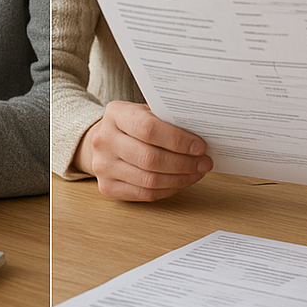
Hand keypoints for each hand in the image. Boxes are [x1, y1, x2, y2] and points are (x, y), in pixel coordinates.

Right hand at [73, 101, 211, 201]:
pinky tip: (179, 182)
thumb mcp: (145, 112)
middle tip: (203, 163)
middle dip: (183, 163)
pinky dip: (168, 190)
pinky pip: (144, 194)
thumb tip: (199, 137)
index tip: (199, 146)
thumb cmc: (131, 125)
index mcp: (115, 114)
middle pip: (150, 158)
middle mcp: (104, 140)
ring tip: (196, 173)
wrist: (104, 140)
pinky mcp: (107, 187)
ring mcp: (103, 166)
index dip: (177, 140)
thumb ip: (166, 120)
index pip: (148, 129)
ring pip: (149, 180)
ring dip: (179, 179)